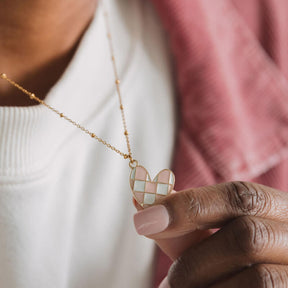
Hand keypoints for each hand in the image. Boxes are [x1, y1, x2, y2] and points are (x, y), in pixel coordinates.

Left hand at [133, 181, 287, 286]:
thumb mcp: (217, 241)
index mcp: (278, 212)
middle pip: (247, 236)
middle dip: (196, 261)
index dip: (190, 205)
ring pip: (258, 279)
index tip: (144, 220)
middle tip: (169, 282)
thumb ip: (186, 226)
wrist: (268, 285)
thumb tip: (144, 203)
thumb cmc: (237, 265)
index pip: (241, 195)